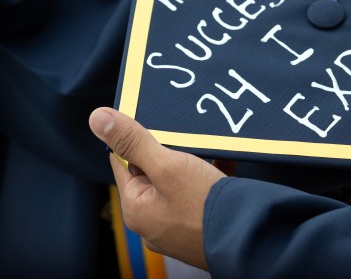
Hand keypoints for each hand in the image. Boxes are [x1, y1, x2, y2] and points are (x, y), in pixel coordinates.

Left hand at [89, 108, 225, 269]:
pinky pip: (201, 192)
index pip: (123, 162)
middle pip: (152, 172)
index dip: (134, 138)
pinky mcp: (203, 224)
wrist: (249, 237)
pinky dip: (210, 174)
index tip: (149, 120)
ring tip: (204, 148)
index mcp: (136, 209)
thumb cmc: (205, 206)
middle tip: (182, 136)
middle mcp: (154, 221)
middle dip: (168, 151)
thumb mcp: (166, 165)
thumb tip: (98, 118)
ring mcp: (179, 225)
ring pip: (179, 181)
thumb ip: (133, 141)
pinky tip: (223, 160)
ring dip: (190, 163)